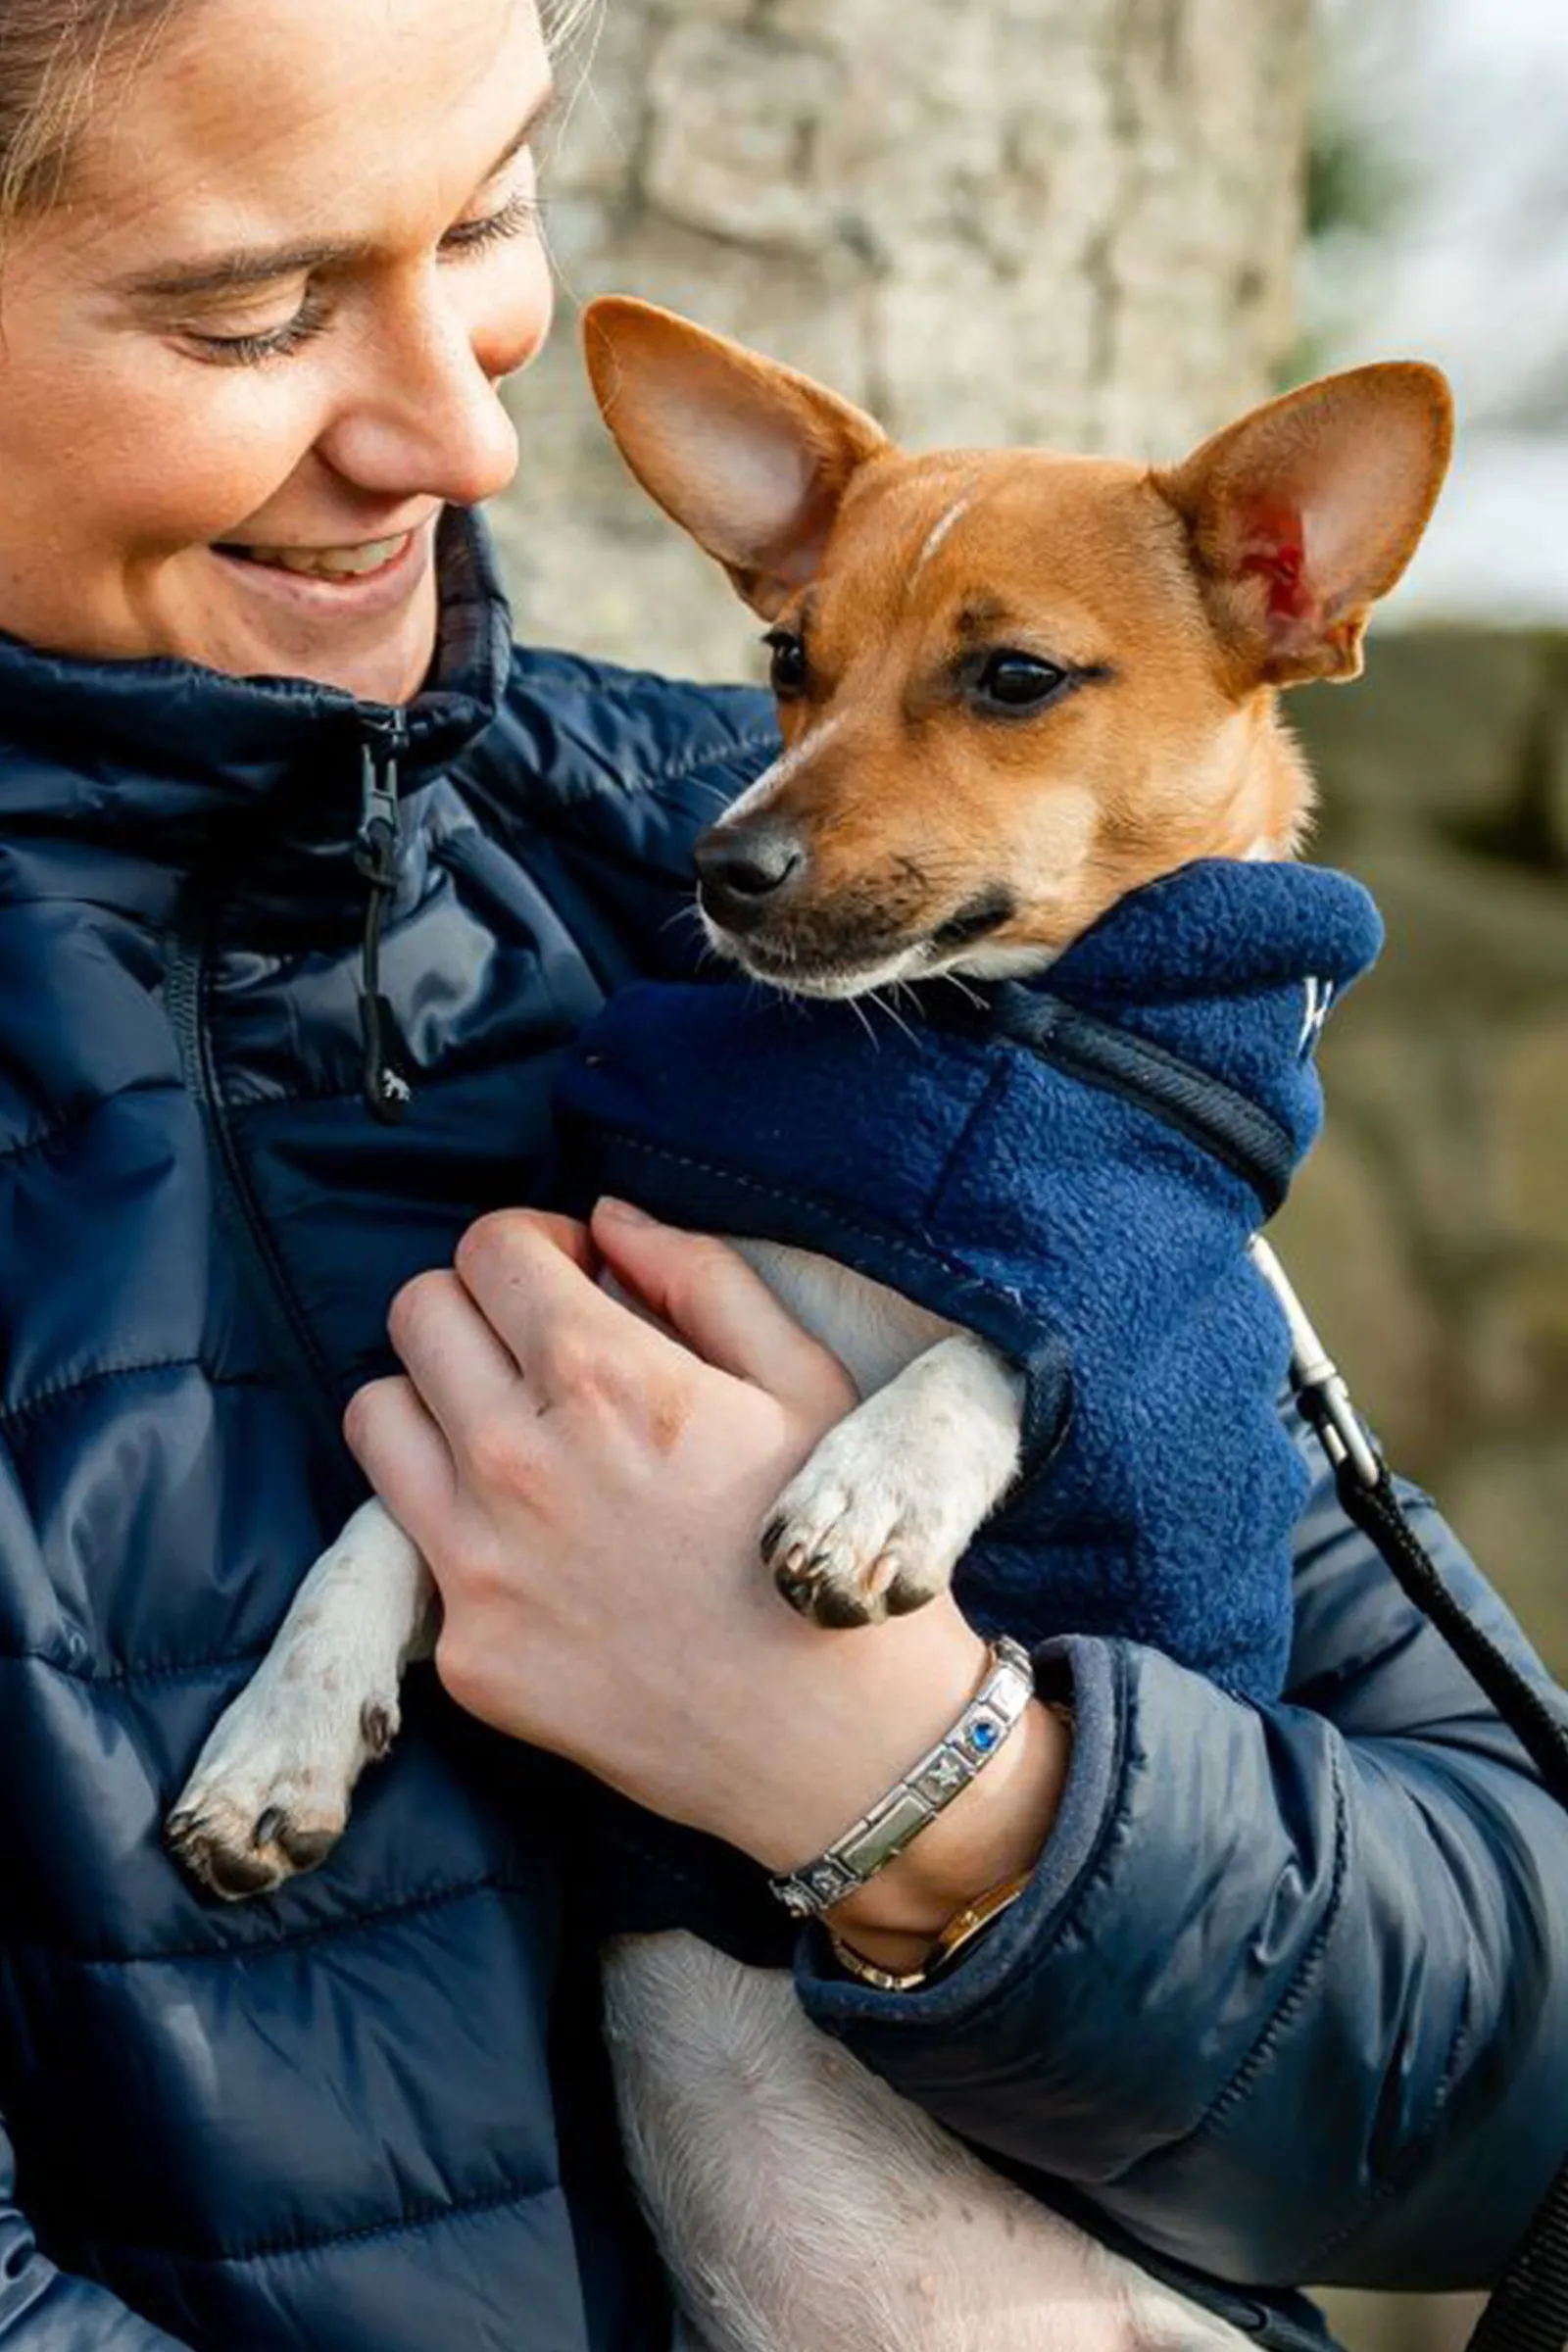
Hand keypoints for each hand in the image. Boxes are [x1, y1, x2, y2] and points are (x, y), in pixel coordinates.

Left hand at [346, 1201, 1067, 1951]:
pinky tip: (536, 1541)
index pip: (490, 1246)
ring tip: (511, 1431)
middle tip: (539, 1350)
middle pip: (417, 1313)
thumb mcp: (808, 1384)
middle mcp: (519, 1462)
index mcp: (609, 1379)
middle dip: (477, 1308)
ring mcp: (480, 1565)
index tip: (574, 1281)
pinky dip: (454, 1517)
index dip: (533, 1245)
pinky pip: (408, 1539)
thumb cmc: (836, 1545)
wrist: (840, 1744)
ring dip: (435, 1400)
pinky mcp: (466, 1653)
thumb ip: (702, 1277)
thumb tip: (607, 1221)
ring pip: (375, 1415)